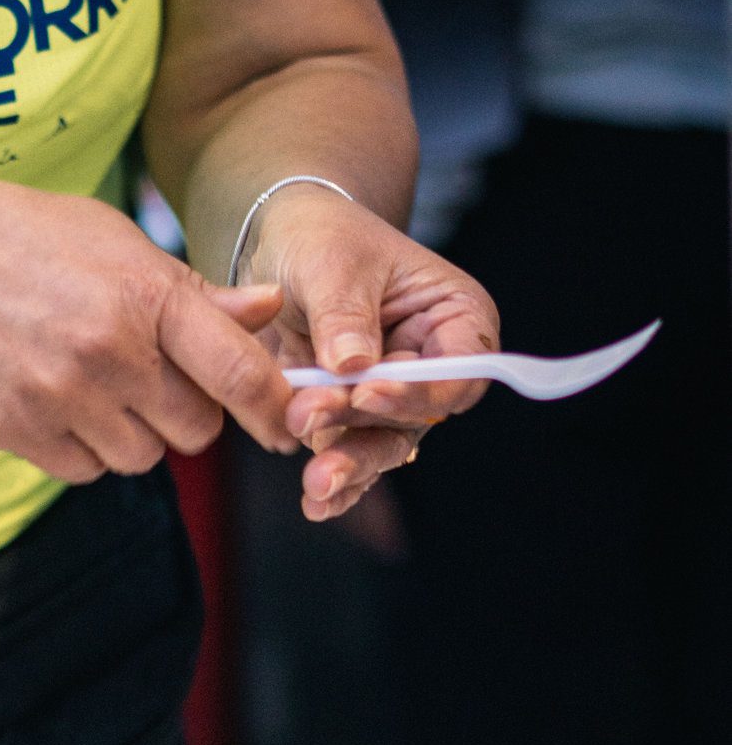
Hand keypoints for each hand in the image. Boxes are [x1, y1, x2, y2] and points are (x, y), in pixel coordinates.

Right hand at [0, 177, 298, 482]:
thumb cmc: (29, 242)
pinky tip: (60, 401)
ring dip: (136, 433)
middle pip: (196, 430)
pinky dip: (86, 449)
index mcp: (145, 296)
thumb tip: (267, 313)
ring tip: (99, 384)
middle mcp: (110, 353)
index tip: (288, 424)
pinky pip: (89, 471)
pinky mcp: (24, 433)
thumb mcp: (118, 243)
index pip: (236, 372)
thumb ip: (194, 292)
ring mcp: (64, 399)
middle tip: (155, 377)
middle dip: (189, 412)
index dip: (273, 408)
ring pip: (144, 456)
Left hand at [244, 187, 499, 520]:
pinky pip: (351, 459)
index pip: (462, 367)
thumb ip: (344, 313)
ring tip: (317, 485)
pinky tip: (317, 505)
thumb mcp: (332, 261)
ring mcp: (393, 402)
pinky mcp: (353, 424)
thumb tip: (352, 366)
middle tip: (312, 421)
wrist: (282, 251)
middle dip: (368, 429)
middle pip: (419, 417)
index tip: (369, 393)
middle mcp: (431, 367)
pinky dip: (335, 486)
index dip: (421, 389)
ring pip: (384, 446)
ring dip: (350, 466)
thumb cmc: (324, 239)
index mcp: (454, 317)